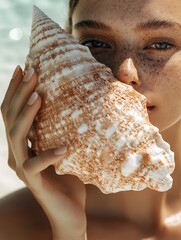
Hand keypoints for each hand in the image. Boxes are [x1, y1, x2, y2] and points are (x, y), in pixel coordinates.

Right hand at [1, 66, 86, 239]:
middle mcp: (16, 154)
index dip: (15, 91)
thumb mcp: (62, 146)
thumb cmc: (69, 177)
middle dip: (19, 93)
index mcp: (22, 145)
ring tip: (39, 96)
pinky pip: (35, 165)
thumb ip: (57, 129)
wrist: (70, 210)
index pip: (12, 113)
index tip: (23, 68)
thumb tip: (68, 102)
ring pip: (16, 136)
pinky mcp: (34, 183)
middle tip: (31, 72)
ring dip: (26, 114)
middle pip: (10, 119)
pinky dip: (49, 154)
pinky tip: (65, 147)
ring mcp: (23, 169)